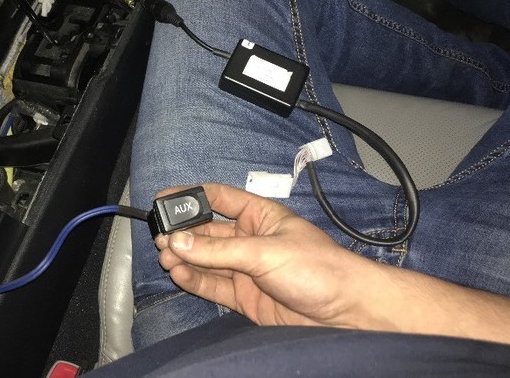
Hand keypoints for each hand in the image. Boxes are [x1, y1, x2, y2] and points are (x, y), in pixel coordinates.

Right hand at [156, 183, 509, 343]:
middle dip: (183, 235)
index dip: (190, 197)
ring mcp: (247, 268)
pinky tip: (179, 274)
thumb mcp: (266, 252)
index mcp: (260, 216)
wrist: (347, 312)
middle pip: (207, 232)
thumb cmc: (321, 269)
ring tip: (166, 258)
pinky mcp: (245, 295)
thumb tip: (180, 242)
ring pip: (206, 260)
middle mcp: (250, 239)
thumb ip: (220, 251)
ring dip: (185, 258)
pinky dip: (193, 279)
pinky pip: (212, 285)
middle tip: (161, 239)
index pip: (218, 198)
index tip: (164, 199)